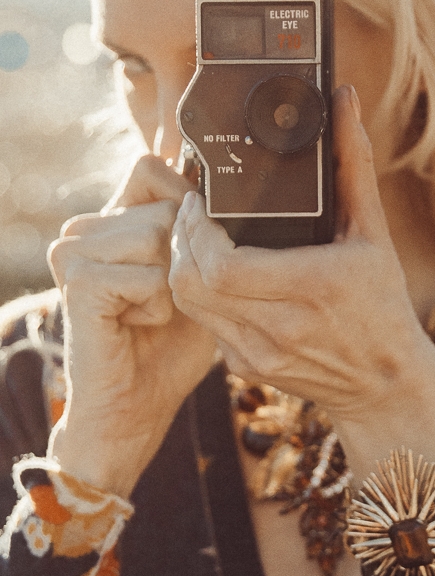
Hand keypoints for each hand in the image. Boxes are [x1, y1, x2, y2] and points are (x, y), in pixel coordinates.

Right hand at [47, 156, 216, 496]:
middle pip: (166, 204)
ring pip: (158, 234)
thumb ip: (203, 230)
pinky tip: (139, 326)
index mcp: (113, 218)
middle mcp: (87, 226)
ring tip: (152, 312)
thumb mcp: (202, 275)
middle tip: (165, 299)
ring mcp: (74, 251)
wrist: (135, 408)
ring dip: (175, 285)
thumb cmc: (174, 344)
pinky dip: (160, 307)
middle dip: (186, 258)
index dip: (185, 204)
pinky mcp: (77, 282)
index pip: (151, 167)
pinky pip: (148, 274)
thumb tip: (218, 187)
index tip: (185, 255)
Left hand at [169, 86, 434, 480]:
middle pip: (190, 282)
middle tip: (193, 215)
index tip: (199, 203)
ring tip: (201, 238)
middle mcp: (279, 327)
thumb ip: (354, 164)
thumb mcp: (374, 233)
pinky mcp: (245, 367)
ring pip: (187, 303)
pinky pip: (203, 323)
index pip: (220, 265)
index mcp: (311, 287)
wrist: (385, 385)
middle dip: (180, 241)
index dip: (194, 230)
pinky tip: (220, 276)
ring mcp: (257, 353)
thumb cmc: (383, 306)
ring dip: (183, 265)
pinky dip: (201, 294)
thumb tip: (345, 101)